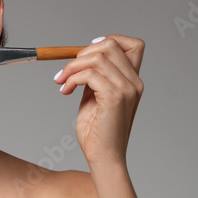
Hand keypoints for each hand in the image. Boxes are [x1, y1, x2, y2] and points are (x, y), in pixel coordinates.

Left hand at [53, 34, 144, 167]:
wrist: (103, 157)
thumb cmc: (98, 132)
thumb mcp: (95, 97)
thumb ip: (94, 78)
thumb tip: (82, 59)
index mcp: (133, 81)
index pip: (133, 45)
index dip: (109, 40)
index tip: (85, 54)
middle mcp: (134, 82)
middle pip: (111, 45)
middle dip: (82, 53)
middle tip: (66, 72)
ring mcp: (126, 89)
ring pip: (97, 58)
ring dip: (72, 67)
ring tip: (62, 82)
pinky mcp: (114, 97)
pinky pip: (90, 74)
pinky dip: (72, 78)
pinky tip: (65, 91)